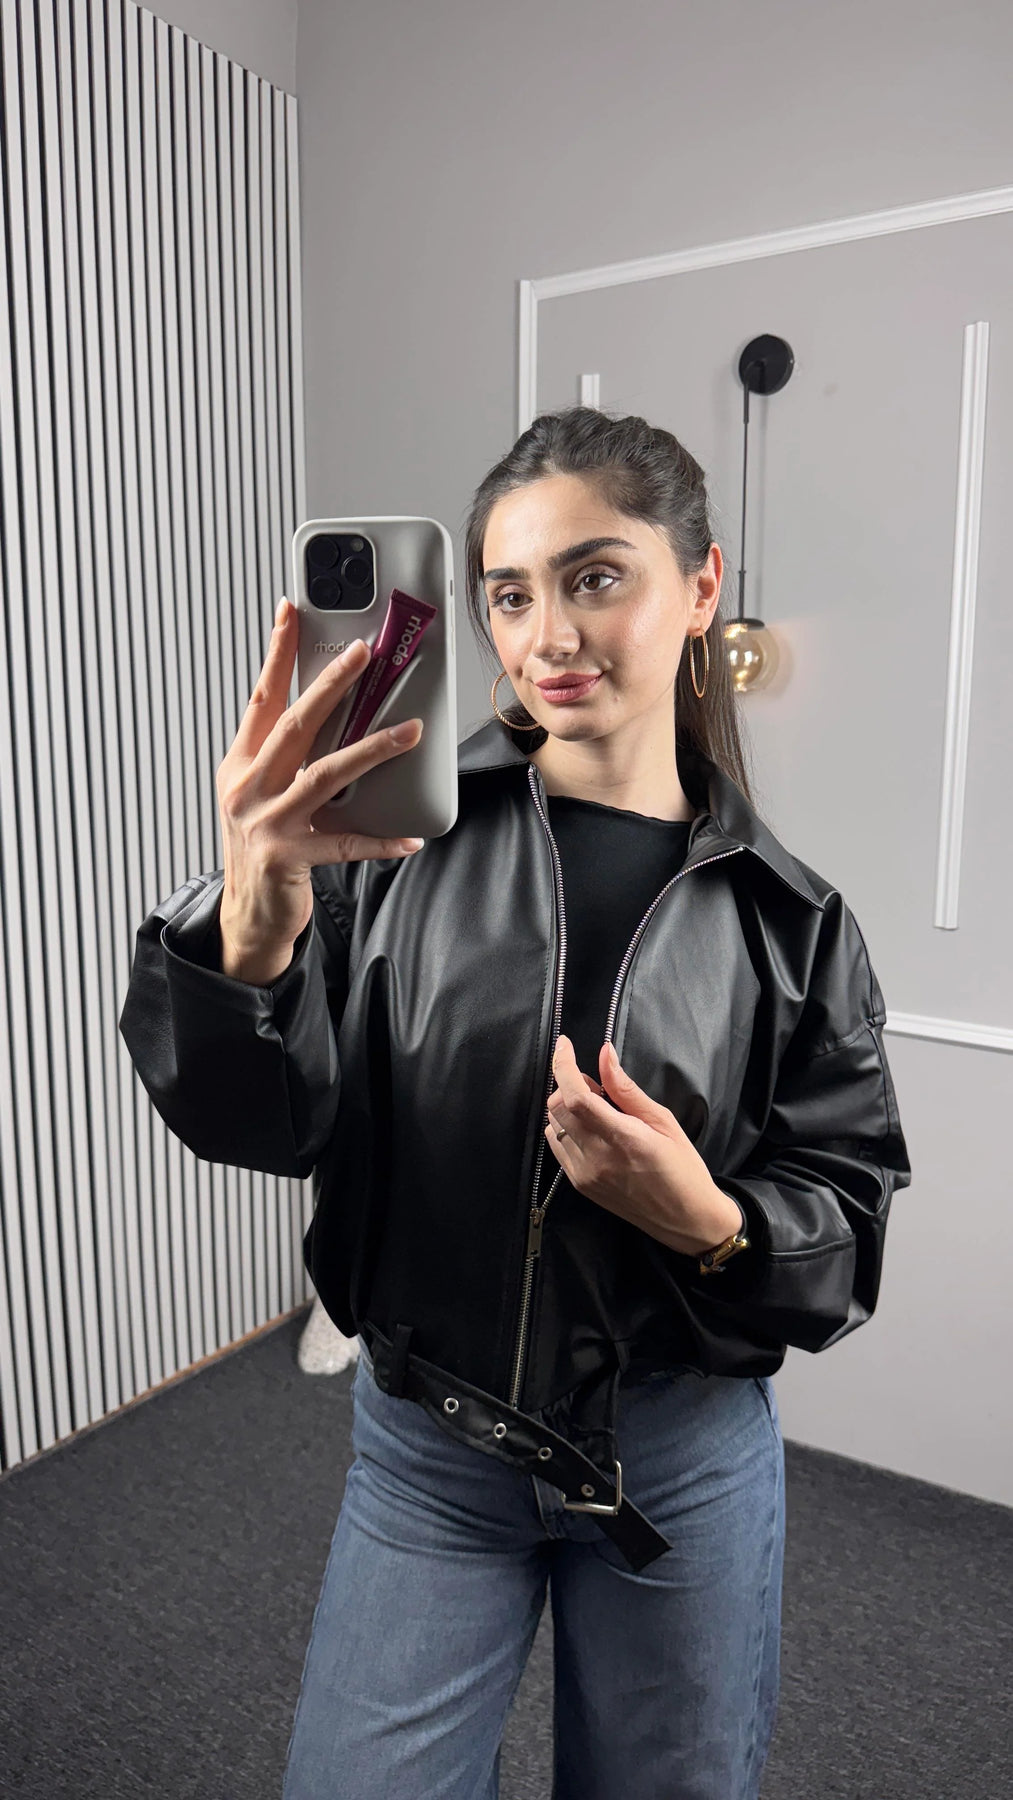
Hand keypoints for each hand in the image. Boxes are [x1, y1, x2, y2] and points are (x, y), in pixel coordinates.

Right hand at [216, 597, 424, 953]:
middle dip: (331, 685)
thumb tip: (332, 714)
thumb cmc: (262, 848)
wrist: (248, 915)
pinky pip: (346, 843)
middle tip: (364, 654)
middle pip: (295, 725)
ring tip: (411, 732)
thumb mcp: (260, 795)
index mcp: (241, 765)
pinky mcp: (289, 858)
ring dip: (373, 750)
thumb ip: (284, 758)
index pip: (261, 698)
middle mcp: (248, 788)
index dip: (277, 654)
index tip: (290, 611)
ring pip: (326, 774)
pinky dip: (380, 840)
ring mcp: (267, 823)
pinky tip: (410, 837)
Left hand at [544, 1036, 742, 1256]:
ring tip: (597, 1109)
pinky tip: (589, 1128)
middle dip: (569, 1084)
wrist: (685, 1219)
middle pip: (558, 1107)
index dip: (563, 1066)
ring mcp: (584, 1174)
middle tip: (597, 1085)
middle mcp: (597, 1158)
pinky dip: (564, 1127)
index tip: (564, 1044)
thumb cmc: (683, 1168)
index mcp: (623, 1139)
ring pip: (553, 1124)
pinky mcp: (579, 1184)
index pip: (576, 1097)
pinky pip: (557, 1145)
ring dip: (566, 1106)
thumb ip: (627, 1089)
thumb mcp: (663, 1121)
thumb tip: (604, 1054)